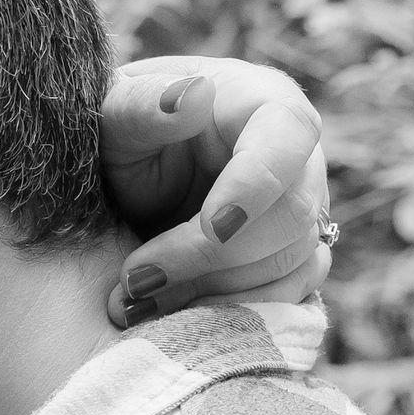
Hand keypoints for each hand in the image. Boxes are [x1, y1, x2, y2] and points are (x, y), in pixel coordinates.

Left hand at [99, 56, 331, 326]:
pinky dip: (231, 318)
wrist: (124, 175)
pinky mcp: (287, 261)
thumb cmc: (121, 130)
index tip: (213, 227)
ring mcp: (299, 215)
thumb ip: (141, 104)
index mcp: (264, 105)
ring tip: (134, 305)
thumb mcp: (114, 111)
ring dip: (214, 296)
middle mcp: (298, 161)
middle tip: (133, 280)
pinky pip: (285, 298)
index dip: (257, 187)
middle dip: (210, 258)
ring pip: (289, 266)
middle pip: (290, 218)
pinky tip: (167, 319)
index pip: (287, 139)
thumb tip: (190, 95)